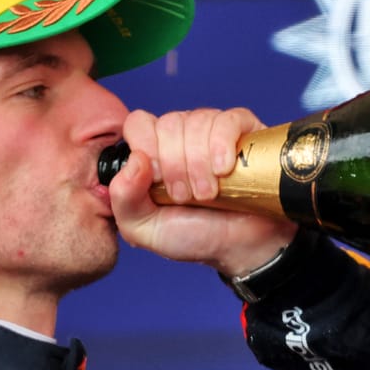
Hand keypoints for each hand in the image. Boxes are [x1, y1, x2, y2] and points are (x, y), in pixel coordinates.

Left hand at [108, 107, 297, 275]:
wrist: (242, 249)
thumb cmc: (196, 237)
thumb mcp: (144, 229)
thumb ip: (123, 199)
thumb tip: (135, 160)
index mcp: (155, 152)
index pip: (140, 123)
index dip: (147, 148)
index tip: (160, 183)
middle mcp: (183, 137)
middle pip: (169, 124)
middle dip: (176, 166)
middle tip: (188, 197)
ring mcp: (215, 133)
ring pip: (198, 122)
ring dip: (200, 163)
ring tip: (209, 193)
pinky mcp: (246, 133)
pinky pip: (228, 120)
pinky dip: (222, 144)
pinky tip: (225, 169)